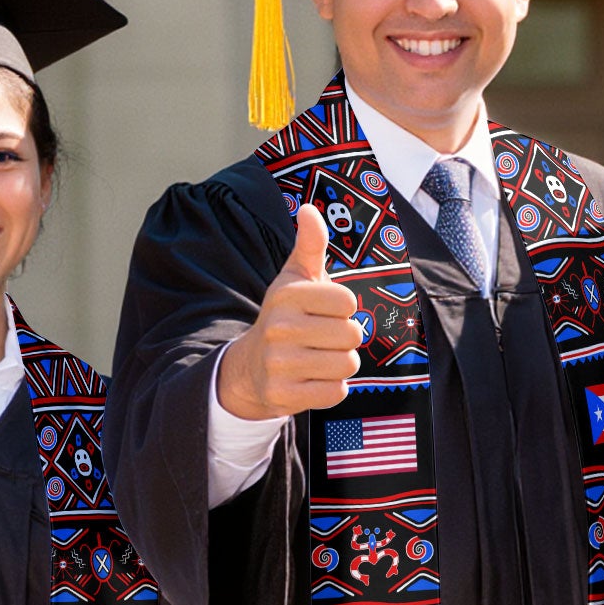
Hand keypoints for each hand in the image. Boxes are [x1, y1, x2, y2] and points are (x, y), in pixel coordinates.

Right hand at [215, 205, 363, 420]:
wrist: (251, 366)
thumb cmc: (286, 316)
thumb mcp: (296, 278)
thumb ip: (310, 244)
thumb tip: (309, 209)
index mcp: (287, 294)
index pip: (348, 301)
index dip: (344, 308)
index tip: (324, 311)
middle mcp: (280, 327)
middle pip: (352, 334)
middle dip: (346, 338)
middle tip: (324, 338)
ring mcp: (279, 364)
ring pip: (348, 364)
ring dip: (341, 363)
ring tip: (319, 357)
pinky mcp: (284, 395)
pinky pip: (337, 392)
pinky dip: (332, 388)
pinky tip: (313, 378)